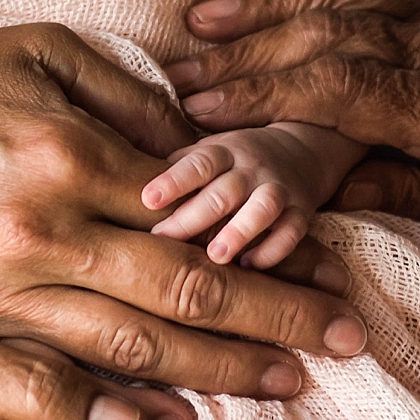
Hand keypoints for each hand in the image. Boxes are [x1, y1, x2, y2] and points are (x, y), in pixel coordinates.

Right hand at [0, 20, 370, 395]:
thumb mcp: (40, 50)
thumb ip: (134, 103)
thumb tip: (205, 159)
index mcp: (66, 155)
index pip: (201, 227)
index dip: (276, 262)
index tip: (335, 283)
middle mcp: (34, 233)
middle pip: (181, 300)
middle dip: (275, 333)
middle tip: (348, 352)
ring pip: (123, 355)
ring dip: (213, 379)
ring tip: (283, 395)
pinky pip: (46, 376)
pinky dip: (115, 408)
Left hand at [142, 123, 355, 267]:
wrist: (300, 152)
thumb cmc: (232, 162)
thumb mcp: (204, 154)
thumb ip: (171, 171)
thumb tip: (117, 193)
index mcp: (222, 151)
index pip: (196, 163)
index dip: (173, 180)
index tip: (147, 200)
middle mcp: (250, 168)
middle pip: (223, 190)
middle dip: (194, 216)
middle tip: (164, 239)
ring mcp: (279, 189)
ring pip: (262, 208)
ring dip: (239, 231)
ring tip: (216, 256)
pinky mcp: (302, 213)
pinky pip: (292, 232)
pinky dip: (274, 251)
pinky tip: (251, 268)